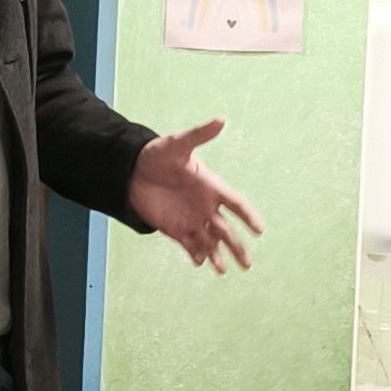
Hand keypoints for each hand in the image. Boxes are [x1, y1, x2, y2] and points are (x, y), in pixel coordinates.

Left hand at [130, 119, 259, 272]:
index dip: (249, 216)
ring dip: (218, 256)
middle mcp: (205, 206)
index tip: (259, 230)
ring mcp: (191, 219)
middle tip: (247, 264)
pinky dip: (197, 255)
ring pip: (211, 242)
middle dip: (237, 247)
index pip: (237, 203)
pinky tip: (202, 264)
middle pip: (227, 230)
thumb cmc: (157, 154)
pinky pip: (190, 245)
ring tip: (223, 271)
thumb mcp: (179, 143)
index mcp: (211, 186)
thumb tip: (221, 119)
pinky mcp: (175, 229)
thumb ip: (200, 135)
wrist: (131, 171)